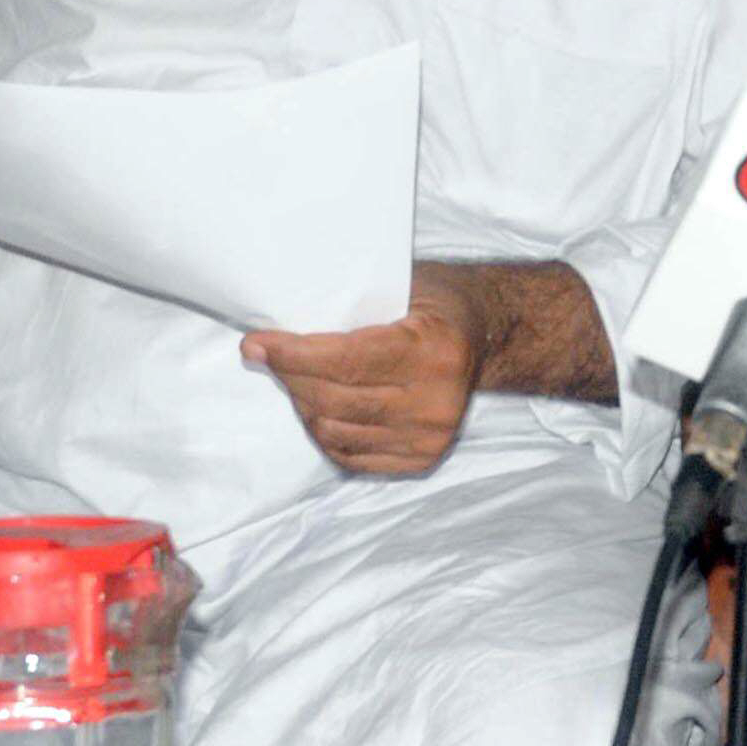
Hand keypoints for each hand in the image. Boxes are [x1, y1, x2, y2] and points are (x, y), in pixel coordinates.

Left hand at [242, 264, 487, 474]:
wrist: (489, 336)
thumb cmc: (436, 304)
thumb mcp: (404, 287)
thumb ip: (346, 307)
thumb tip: (270, 336)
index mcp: (436, 351)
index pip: (346, 362)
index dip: (292, 355)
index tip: (256, 343)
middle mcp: (436, 401)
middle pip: (333, 399)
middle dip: (290, 376)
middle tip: (269, 355)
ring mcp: (429, 436)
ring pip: (333, 430)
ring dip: (304, 404)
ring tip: (300, 378)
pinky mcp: (421, 458)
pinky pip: (348, 455)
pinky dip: (324, 431)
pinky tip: (323, 406)